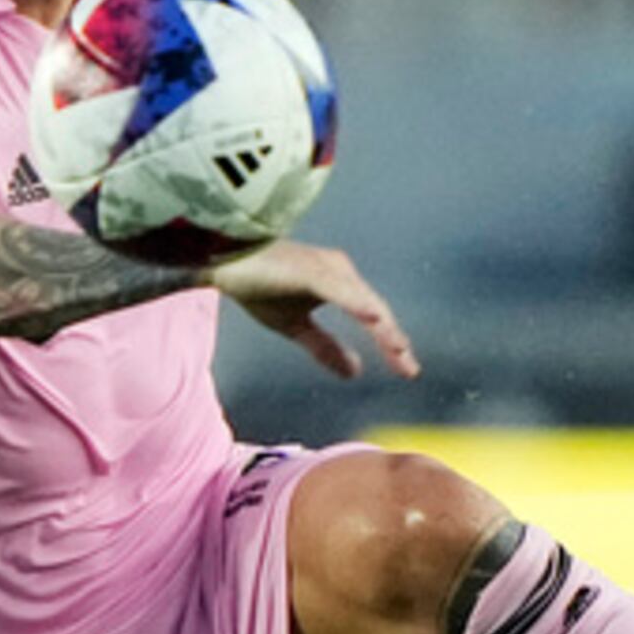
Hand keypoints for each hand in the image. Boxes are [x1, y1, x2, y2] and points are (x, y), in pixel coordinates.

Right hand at [212, 240, 418, 381]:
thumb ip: (324, 347)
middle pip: (375, 309)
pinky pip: (338, 290)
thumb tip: (355, 372)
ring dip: (382, 327)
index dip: (389, 343)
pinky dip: (357, 304)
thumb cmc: (258, 285)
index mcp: (339, 283)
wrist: (223, 261)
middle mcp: (339, 271)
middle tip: (410, 371)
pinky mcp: (309, 270)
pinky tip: (373, 319)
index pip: (372, 317)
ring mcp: (326, 268)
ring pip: (362, 301)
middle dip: (393, 341)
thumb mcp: (295, 326)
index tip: (407, 371)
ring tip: (399, 350)